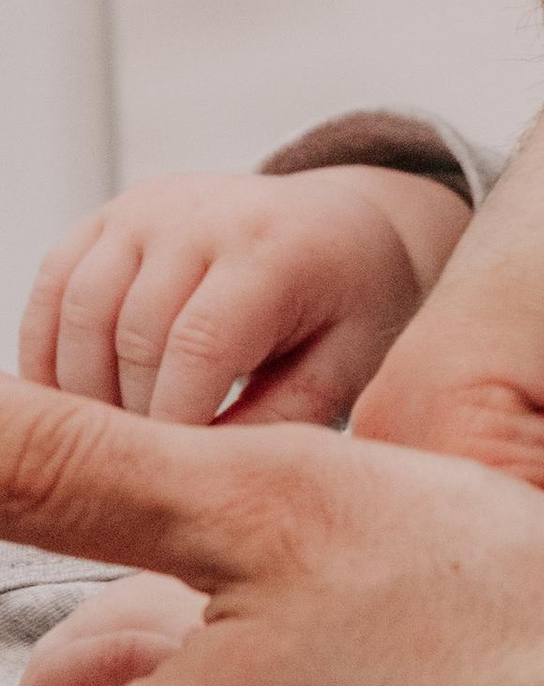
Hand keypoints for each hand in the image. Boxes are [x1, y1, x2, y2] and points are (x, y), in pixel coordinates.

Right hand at [22, 169, 470, 429]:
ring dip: (84, 389)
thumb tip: (205, 472)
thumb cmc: (351, 297)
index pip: (200, 344)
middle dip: (133, 416)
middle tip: (150, 471)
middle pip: (133, 333)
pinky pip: (54, 287)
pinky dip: (50, 351)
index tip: (179, 475)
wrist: (343, 220)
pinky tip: (76, 400)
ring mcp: (148, 209)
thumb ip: (282, 417)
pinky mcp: (110, 217)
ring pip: (81, 311)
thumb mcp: (348, 362)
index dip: (176, 420)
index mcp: (275, 248)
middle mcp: (203, 215)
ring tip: (118, 442)